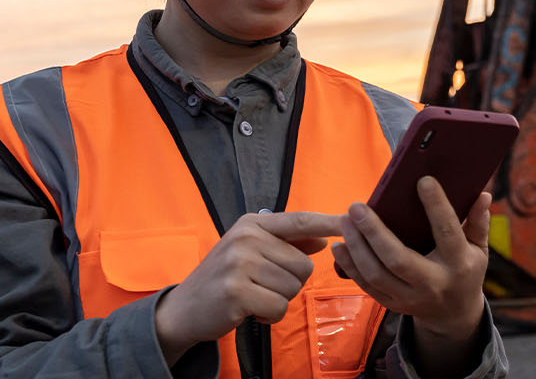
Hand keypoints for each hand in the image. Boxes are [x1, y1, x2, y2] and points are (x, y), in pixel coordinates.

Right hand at [153, 211, 341, 363]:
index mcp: (252, 224)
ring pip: (293, 288)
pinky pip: (279, 307)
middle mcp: (246, 239)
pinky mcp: (237, 292)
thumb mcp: (251, 252)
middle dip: (290, 283)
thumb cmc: (223, 280)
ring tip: (252, 297)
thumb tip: (323, 238)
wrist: (183, 309)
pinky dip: (269, 316)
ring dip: (278, 300)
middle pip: (304, 265)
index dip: (328, 222)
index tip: (351, 219)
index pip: (300, 221)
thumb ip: (287, 243)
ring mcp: (239, 264)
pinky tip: (249, 311)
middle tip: (260, 286)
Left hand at [331, 176, 490, 338]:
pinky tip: (341, 245)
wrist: (454, 316)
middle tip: (357, 207)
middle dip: (374, 232)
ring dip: (357, 247)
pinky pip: (366, 285)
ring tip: (346, 222)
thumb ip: (478, 223)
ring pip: (376, 274)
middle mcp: (433, 283)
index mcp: (458, 264)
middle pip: (398, 259)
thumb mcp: (480, 250)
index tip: (423, 181)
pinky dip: (350, 265)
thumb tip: (482, 194)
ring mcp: (410, 297)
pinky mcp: (392, 304)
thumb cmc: (466, 271)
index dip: (437, 206)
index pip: (447, 232)